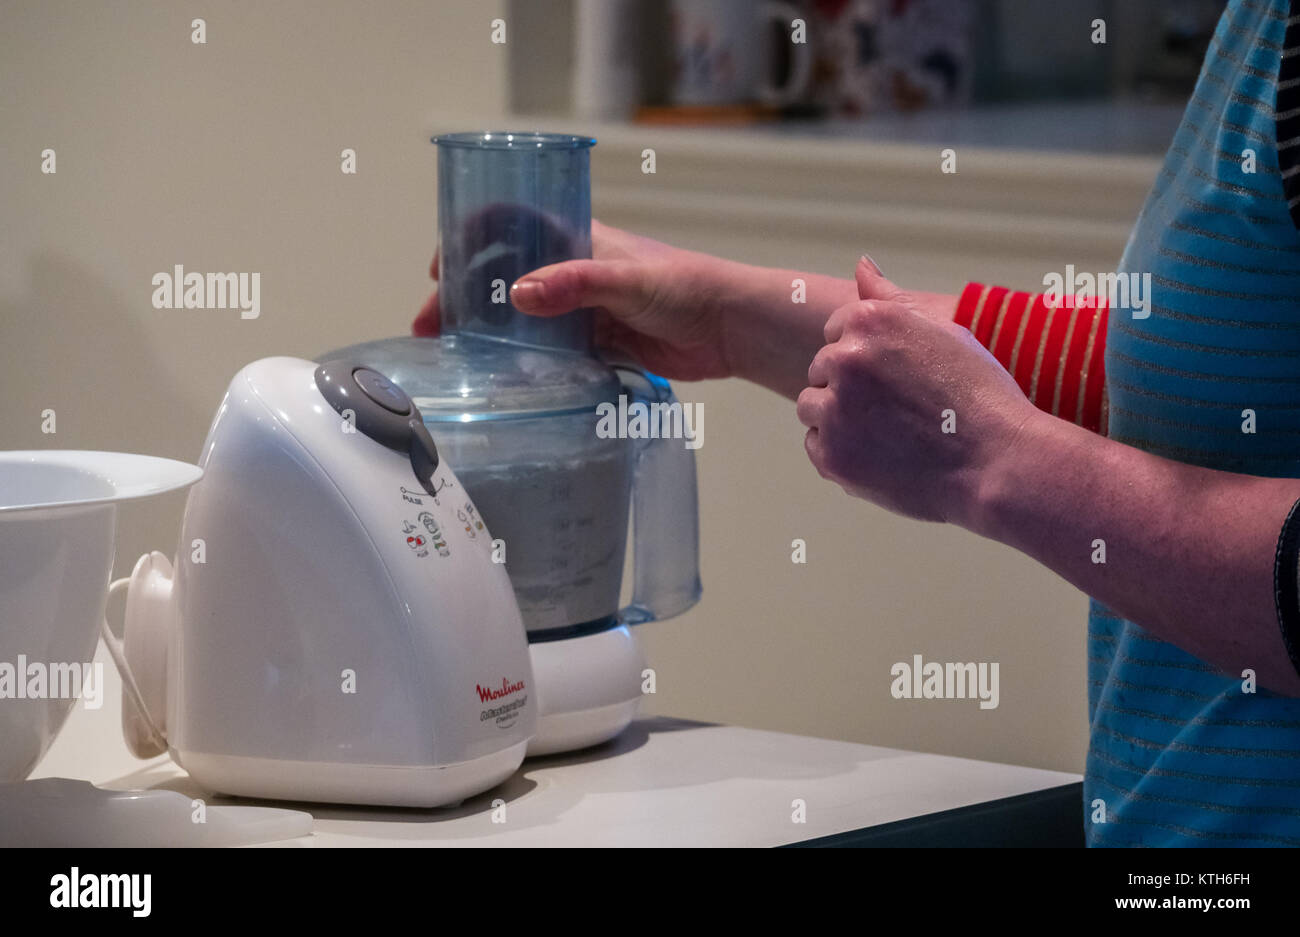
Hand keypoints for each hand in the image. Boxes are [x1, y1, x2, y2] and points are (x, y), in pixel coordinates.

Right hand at [415, 220, 731, 381]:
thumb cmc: (685, 287)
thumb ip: (575, 285)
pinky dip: (522, 361)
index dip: (468, 238)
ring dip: (487, 333)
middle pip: (503, 276)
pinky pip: (548, 351)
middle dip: (463, 296)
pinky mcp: (596, 345)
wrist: (728, 328)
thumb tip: (517, 296)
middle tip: (432, 326)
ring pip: (521, 318)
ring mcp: (582, 310)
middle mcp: (572, 270)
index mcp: (576, 238)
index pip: (508, 223)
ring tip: (454, 356)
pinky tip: (499, 378)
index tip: (439, 269)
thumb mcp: (625, 279)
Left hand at [797, 259, 1037, 524]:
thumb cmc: (979, 394)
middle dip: (850, 385)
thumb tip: (861, 265)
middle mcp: (844, 359)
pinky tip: (879, 455)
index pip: (837, 330)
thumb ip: (891, 300)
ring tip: (884, 431)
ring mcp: (833, 409)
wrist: (997, 463)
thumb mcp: (943, 331)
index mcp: (870, 321)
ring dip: (837, 416)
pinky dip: (839, 450)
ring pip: (813, 406)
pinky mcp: (831, 454)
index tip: (892, 375)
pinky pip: (816, 445)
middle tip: (894, 408)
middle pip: (823, 368)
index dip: (866, 355)